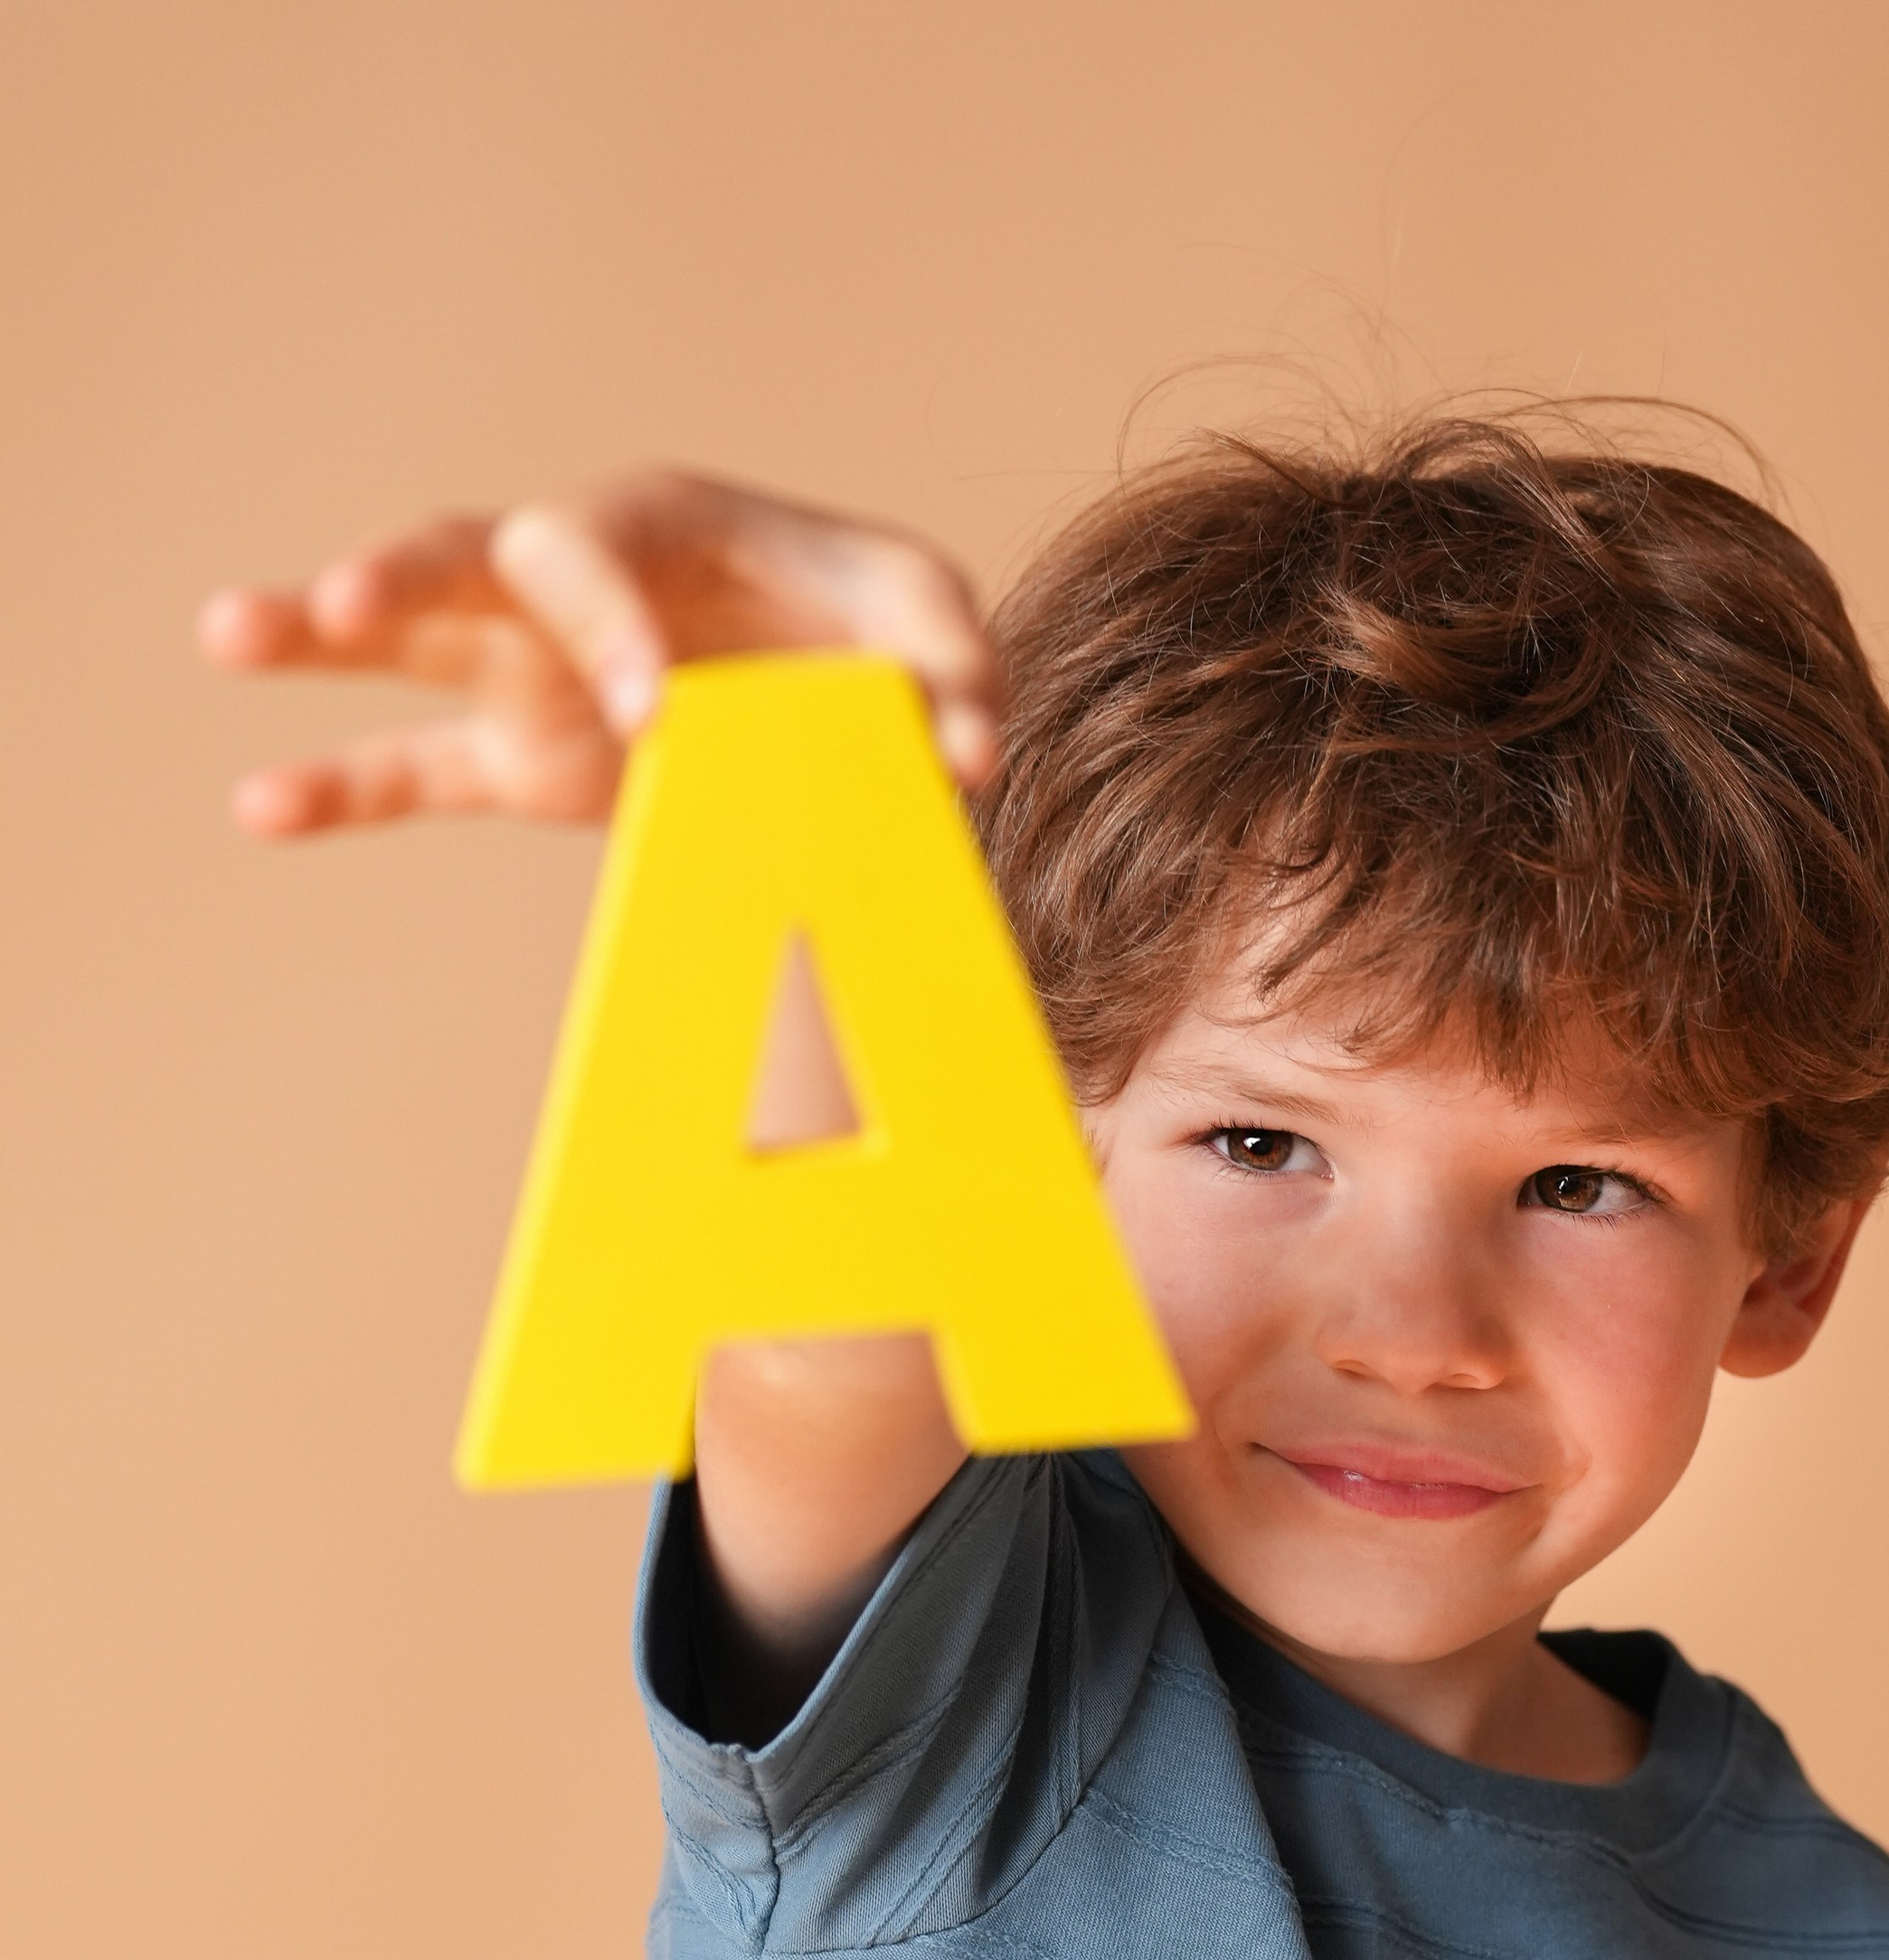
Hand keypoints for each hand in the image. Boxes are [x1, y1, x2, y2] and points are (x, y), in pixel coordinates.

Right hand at [197, 466, 1003, 837]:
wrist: (849, 684)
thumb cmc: (877, 627)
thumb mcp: (933, 625)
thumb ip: (955, 673)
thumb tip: (967, 760)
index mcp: (663, 525)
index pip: (602, 551)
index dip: (613, 624)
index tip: (649, 710)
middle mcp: (574, 583)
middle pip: (464, 552)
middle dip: (402, 575)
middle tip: (341, 606)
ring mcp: (530, 668)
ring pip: (403, 637)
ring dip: (315, 634)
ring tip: (227, 631)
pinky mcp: (520, 757)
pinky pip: (411, 768)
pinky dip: (338, 789)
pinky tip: (258, 809)